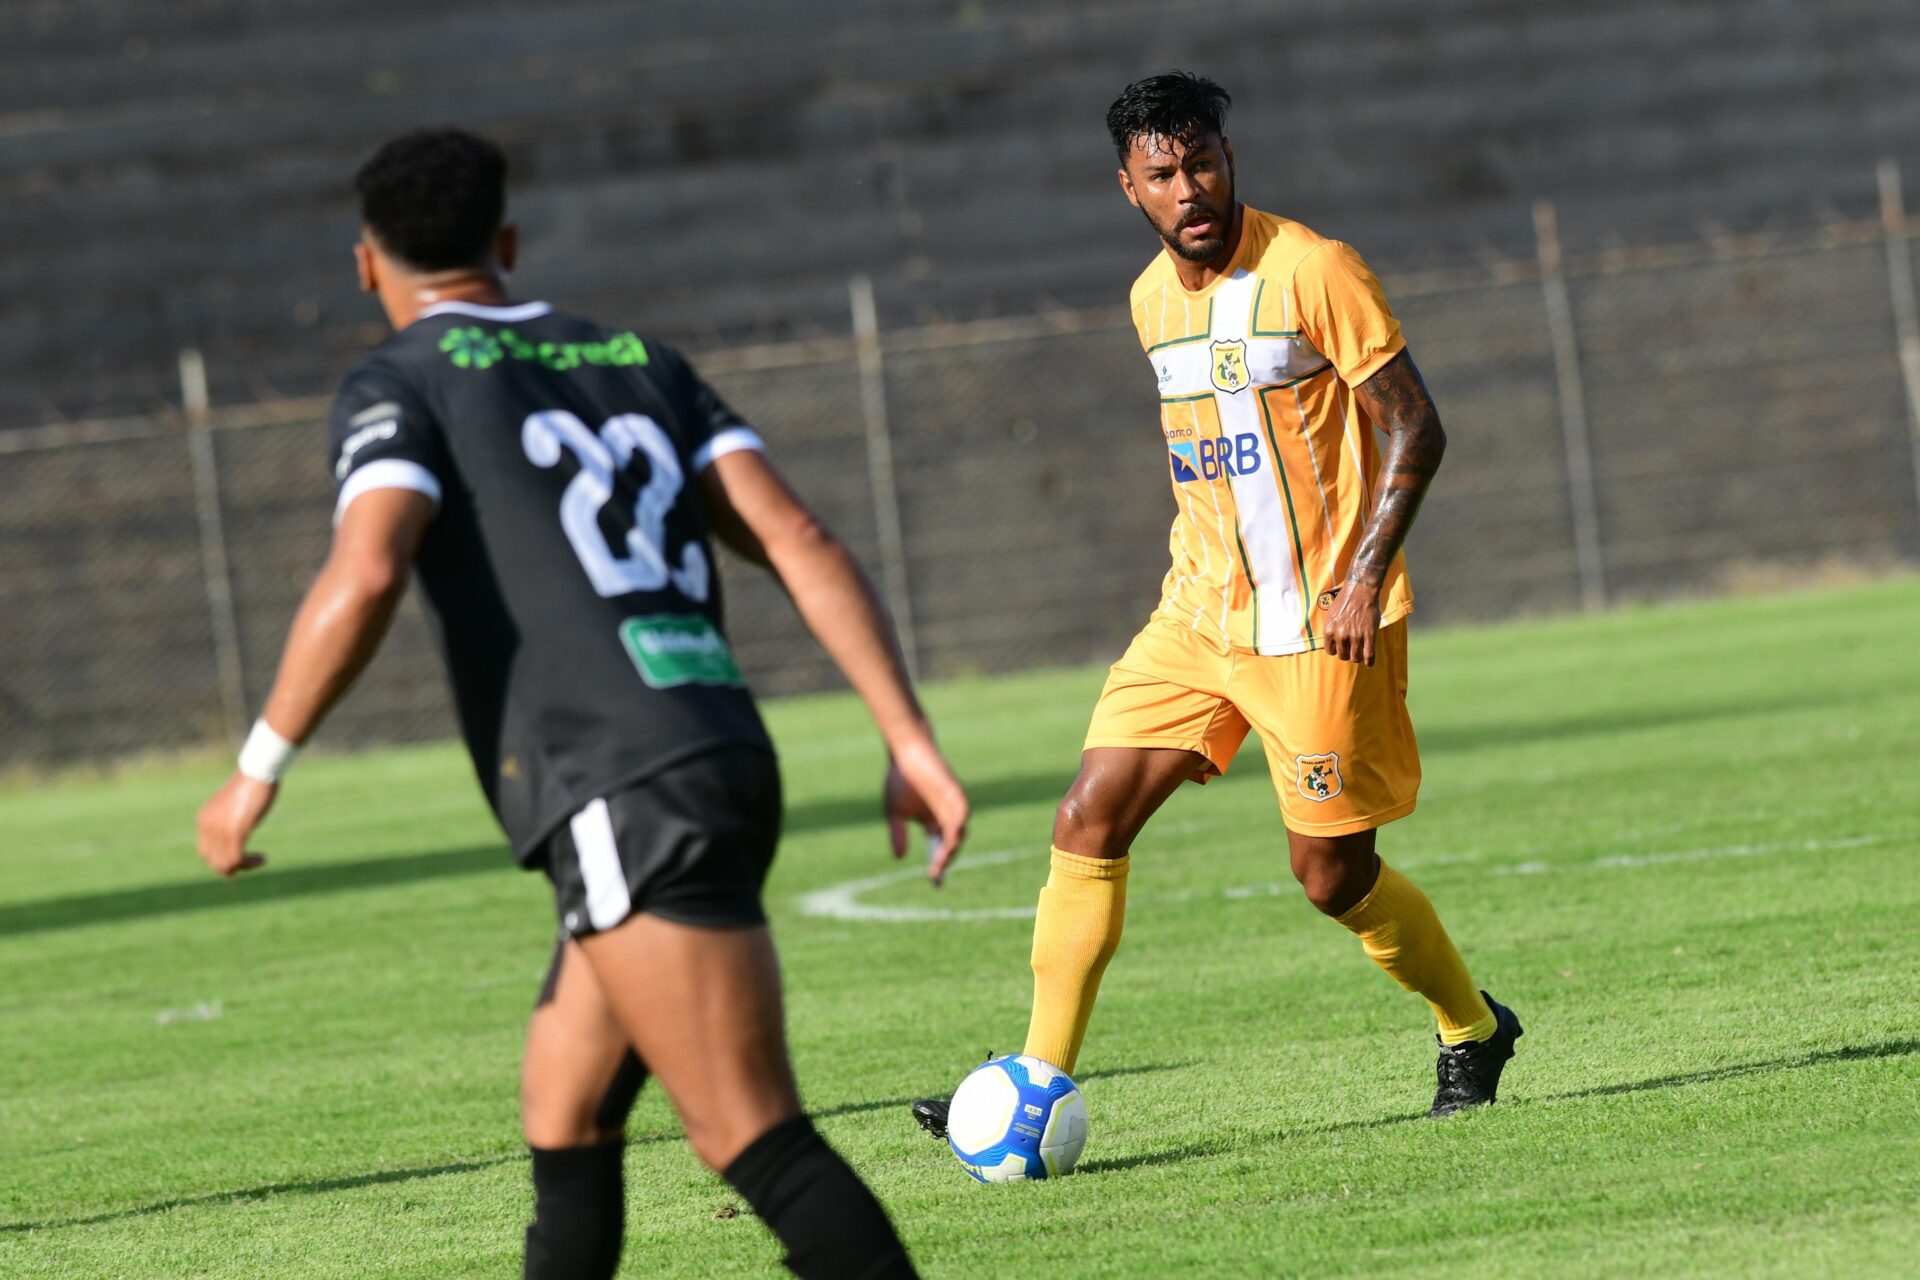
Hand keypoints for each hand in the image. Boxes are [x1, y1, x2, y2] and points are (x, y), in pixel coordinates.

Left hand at [196, 772, 276, 877]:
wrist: (258, 770)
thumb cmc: (252, 783)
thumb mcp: (235, 804)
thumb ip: (231, 818)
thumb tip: (241, 829)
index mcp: (205, 819)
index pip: (205, 852)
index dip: (221, 862)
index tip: (240, 861)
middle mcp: (208, 826)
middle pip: (212, 861)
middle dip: (231, 868)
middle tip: (251, 863)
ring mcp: (220, 829)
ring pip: (224, 863)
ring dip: (244, 867)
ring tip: (260, 860)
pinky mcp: (235, 831)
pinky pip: (236, 858)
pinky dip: (249, 864)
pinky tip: (262, 858)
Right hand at [883, 736, 969, 884]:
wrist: (905, 752)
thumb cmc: (899, 780)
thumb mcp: (894, 812)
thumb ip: (897, 833)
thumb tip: (899, 857)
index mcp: (932, 822)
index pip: (938, 848)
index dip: (937, 865)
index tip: (935, 882)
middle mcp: (945, 816)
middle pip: (950, 843)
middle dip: (944, 859)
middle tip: (936, 871)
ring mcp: (952, 804)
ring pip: (958, 830)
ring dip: (953, 845)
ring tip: (944, 859)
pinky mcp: (955, 790)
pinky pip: (962, 809)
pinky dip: (960, 822)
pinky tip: (954, 833)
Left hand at [1323, 581, 1381, 665]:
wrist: (1361, 590)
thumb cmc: (1345, 600)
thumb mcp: (1331, 614)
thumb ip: (1331, 629)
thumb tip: (1332, 641)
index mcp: (1329, 630)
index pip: (1330, 651)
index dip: (1336, 650)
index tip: (1341, 648)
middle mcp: (1341, 635)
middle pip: (1343, 656)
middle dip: (1347, 654)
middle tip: (1352, 650)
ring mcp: (1356, 636)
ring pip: (1355, 658)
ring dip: (1358, 657)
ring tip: (1361, 654)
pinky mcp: (1369, 635)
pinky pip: (1369, 655)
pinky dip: (1370, 662)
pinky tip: (1369, 663)